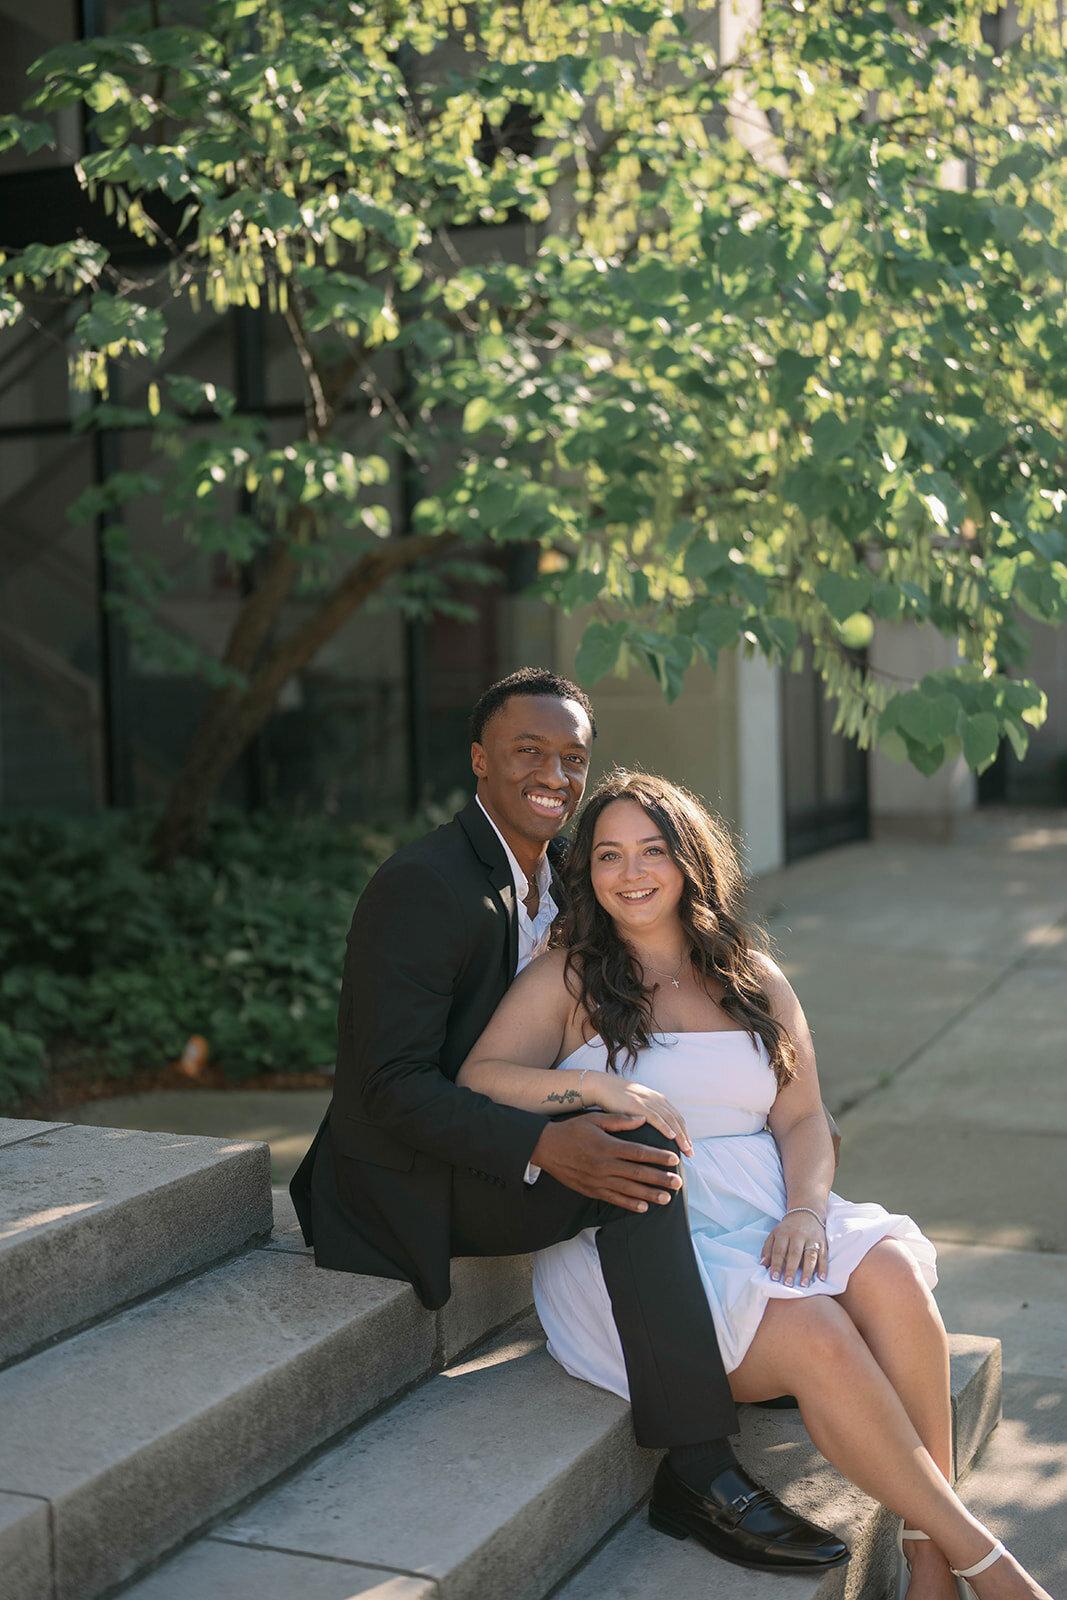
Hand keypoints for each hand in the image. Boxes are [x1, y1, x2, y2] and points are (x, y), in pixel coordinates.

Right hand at [530, 1113, 684, 1212]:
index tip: (674, 1160)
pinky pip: (614, 1199)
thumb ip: (619, 1120)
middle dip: (660, 1179)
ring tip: (667, 1198)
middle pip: (638, 1173)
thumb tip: (642, 1119)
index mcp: (607, 1146)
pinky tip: (643, 1206)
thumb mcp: (595, 1119)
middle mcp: (604, 1165)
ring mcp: (598, 1180)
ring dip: (650, 1195)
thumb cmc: (571, 1130)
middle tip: (678, 1183)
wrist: (546, 1147)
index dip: (658, 1157)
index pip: (639, 1153)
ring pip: (629, 1189)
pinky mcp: (591, 1190)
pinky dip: (630, 1204)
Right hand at [586, 1077, 693, 1156]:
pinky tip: (672, 1136)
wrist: (600, 1086)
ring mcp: (648, 1101)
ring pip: (670, 1119)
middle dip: (685, 1137)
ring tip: (685, 1149)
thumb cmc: (615, 1099)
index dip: (684, 1133)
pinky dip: (665, 1126)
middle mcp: (656, 1100)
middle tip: (690, 1153)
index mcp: (657, 1100)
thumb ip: (646, 1115)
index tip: (688, 1147)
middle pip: (677, 1120)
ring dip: (680, 1135)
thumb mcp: (636, 1106)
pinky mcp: (638, 1104)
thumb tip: (653, 1130)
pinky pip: (656, 1117)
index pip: (676, 1118)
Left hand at [761, 1210, 827, 1286]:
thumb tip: (763, 1265)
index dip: (776, 1264)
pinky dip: (823, 1267)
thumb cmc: (787, 1228)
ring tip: (803, 1284)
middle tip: (788, 1284)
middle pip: (794, 1253)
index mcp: (784, 1233)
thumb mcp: (774, 1234)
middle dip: (791, 1269)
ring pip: (810, 1255)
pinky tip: (821, 1278)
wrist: (806, 1213)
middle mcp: (798, 1235)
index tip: (774, 1278)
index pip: (779, 1250)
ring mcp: (811, 1238)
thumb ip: (767, 1249)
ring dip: (807, 1271)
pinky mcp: (822, 1242)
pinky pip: (823, 1255)